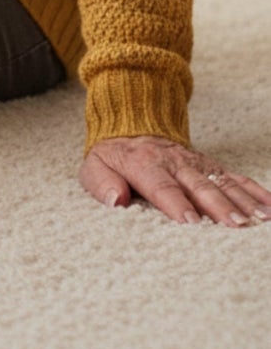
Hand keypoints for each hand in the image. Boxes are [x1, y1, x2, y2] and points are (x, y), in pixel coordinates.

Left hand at [81, 134, 270, 225]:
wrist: (130, 123)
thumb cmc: (113, 155)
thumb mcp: (94, 166)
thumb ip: (101, 183)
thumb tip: (116, 200)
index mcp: (143, 163)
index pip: (161, 185)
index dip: (176, 204)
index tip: (191, 222)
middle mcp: (173, 162)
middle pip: (198, 185)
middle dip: (218, 205)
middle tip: (236, 225)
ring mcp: (195, 163)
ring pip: (221, 181)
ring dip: (242, 201)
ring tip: (260, 220)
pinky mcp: (210, 165)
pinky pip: (235, 177)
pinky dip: (255, 191)